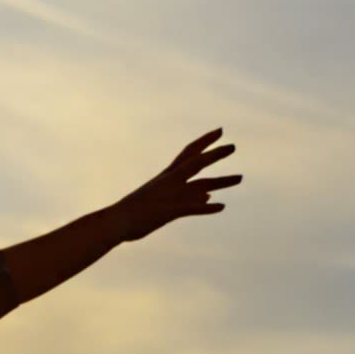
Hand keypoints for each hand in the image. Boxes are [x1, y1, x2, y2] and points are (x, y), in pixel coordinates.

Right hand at [109, 129, 240, 237]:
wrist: (114, 222)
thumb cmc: (134, 212)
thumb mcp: (163, 200)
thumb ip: (190, 196)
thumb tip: (209, 195)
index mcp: (165, 176)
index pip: (188, 153)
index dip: (205, 141)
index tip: (220, 131)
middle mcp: (169, 182)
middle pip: (196, 163)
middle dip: (215, 154)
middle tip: (233, 146)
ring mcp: (169, 195)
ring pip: (200, 183)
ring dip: (222, 181)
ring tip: (240, 178)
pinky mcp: (169, 211)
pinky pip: (192, 208)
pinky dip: (207, 208)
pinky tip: (221, 207)